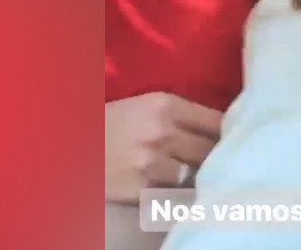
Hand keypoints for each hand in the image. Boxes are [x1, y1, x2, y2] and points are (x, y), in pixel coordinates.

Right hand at [105, 92, 222, 204]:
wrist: (67, 145)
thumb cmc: (109, 123)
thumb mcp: (143, 106)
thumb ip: (179, 114)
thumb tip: (220, 129)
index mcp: (164, 104)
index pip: (216, 121)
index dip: (227, 133)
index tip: (233, 140)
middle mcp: (162, 131)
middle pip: (210, 150)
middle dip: (215, 157)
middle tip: (217, 162)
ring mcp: (151, 163)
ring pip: (195, 176)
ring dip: (196, 178)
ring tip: (194, 178)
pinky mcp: (140, 189)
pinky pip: (173, 197)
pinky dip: (176, 196)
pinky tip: (172, 191)